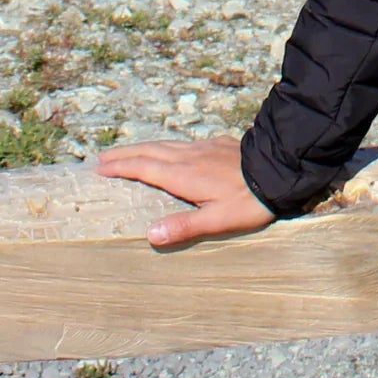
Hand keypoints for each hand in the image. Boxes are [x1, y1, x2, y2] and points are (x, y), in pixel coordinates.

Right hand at [96, 132, 276, 247]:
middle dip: (123, 154)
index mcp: (183, 175)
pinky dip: (164, 147)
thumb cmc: (249, 200)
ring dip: (142, 148)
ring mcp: (203, 147)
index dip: (119, 167)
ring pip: (165, 145)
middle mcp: (189, 156)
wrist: (279, 168)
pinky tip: (169, 151)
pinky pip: (182, 143)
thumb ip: (184, 226)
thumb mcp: (217, 220)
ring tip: (127, 154)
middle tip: (100, 158)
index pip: (143, 168)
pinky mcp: (217, 143)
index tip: (98, 168)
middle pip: (149, 151)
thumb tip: (149, 234)